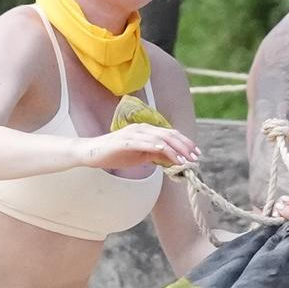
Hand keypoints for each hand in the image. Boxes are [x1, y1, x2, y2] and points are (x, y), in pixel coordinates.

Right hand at [83, 122, 199, 178]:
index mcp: (147, 130)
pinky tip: (165, 152)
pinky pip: (143, 143)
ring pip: (159, 139)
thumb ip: (155, 155)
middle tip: (195, 157)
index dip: (185, 142)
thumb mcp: (140, 156)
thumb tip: (172, 160)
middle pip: (168, 135)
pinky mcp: (125, 141)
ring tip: (184, 159)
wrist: (92, 153)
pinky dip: (155, 147)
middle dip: (184, 146)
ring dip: (174, 149)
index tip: (196, 153)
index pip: (170, 134)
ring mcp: (133, 133)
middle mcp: (142, 128)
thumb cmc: (115, 154)